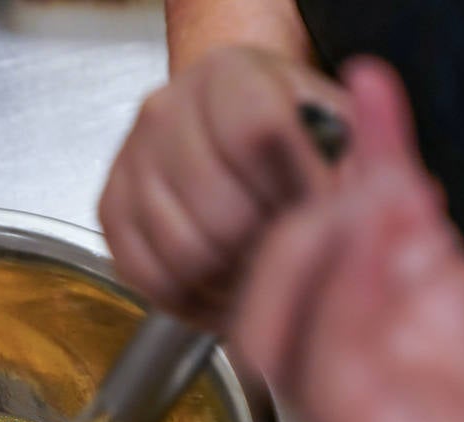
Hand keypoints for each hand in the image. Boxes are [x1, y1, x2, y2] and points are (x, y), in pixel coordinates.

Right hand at [98, 46, 344, 323]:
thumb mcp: (339, 127)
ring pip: (184, 254)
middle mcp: (165, 112)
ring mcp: (130, 164)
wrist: (232, 126)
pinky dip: (194, 302)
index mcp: (228, 76)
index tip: (324, 221)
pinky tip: (228, 294)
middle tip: (295, 262)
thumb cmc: (291, 130)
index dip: (297, 191)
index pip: (258, 135)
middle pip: (219, 210)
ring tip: (266, 282)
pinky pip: (150, 279)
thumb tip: (347, 218)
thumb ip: (353, 164)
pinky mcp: (110, 211)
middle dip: (268, 252)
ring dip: (233, 285)